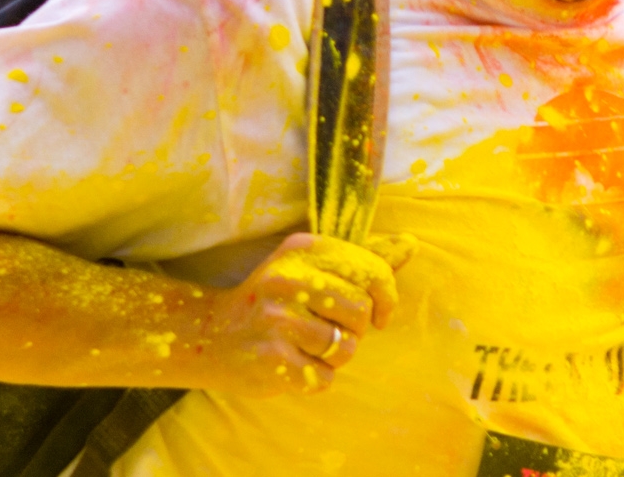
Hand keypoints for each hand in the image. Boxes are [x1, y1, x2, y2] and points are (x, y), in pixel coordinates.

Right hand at [203, 232, 415, 395]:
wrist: (213, 335)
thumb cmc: (277, 301)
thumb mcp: (314, 268)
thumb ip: (363, 259)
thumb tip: (411, 244)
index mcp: (303, 249)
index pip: (373, 272)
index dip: (385, 299)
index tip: (376, 313)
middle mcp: (289, 279)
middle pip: (361, 312)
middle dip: (354, 329)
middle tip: (328, 329)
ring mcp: (278, 320)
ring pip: (345, 348)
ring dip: (335, 356)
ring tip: (308, 346)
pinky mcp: (272, 359)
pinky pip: (324, 377)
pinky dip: (316, 378)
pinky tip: (293, 363)